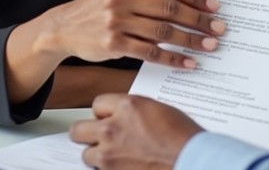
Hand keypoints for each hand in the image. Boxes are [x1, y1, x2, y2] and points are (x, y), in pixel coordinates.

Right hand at [44, 0, 225, 68]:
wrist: (63, 28)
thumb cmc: (99, 7)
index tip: (214, 6)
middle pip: (170, 8)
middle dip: (198, 20)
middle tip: (219, 28)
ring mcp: (115, 20)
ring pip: (163, 31)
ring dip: (190, 40)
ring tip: (209, 46)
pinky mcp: (112, 43)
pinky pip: (150, 52)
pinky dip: (172, 59)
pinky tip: (187, 62)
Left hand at [70, 93, 201, 169]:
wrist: (190, 158)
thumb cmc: (182, 135)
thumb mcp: (157, 109)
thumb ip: (133, 110)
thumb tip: (123, 115)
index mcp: (127, 106)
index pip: (98, 104)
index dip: (104, 113)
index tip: (109, 118)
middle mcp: (113, 127)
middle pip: (79, 129)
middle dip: (88, 132)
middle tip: (99, 136)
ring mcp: (109, 152)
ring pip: (85, 153)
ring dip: (97, 153)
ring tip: (114, 154)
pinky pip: (98, 169)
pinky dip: (107, 167)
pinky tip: (122, 164)